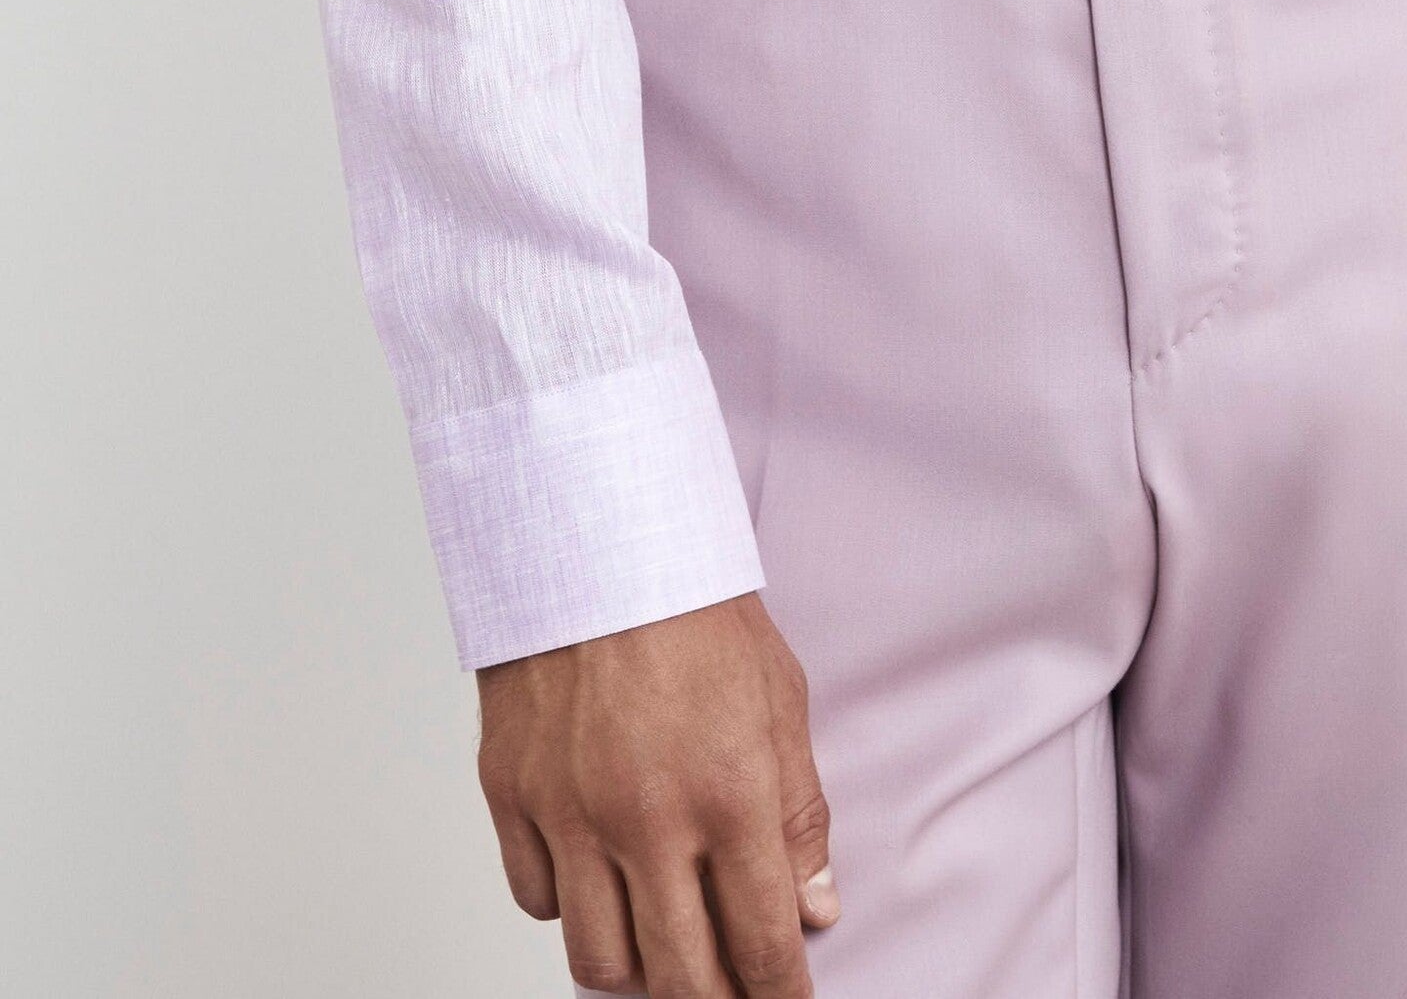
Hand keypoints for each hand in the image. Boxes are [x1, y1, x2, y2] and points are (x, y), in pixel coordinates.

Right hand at [477, 590, 835, 995]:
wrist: (597, 536)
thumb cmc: (696, 608)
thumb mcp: (780, 698)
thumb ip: (798, 813)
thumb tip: (812, 910)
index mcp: (728, 792)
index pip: (762, 941)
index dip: (780, 994)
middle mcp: (647, 818)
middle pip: (679, 977)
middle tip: (728, 994)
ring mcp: (571, 813)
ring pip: (598, 961)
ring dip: (638, 969)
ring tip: (663, 948)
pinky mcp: (512, 796)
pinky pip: (538, 902)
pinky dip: (570, 908)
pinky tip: (597, 881)